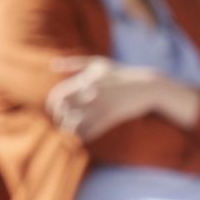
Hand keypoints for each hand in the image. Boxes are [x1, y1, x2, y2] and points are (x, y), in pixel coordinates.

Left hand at [47, 56, 194, 141]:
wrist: (148, 86)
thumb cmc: (121, 74)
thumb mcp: (99, 64)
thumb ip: (75, 63)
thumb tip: (53, 65)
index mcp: (86, 80)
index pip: (58, 96)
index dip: (52, 106)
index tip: (55, 112)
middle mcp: (91, 92)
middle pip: (63, 111)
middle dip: (59, 119)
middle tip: (62, 122)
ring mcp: (101, 105)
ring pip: (75, 123)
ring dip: (70, 129)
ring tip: (72, 131)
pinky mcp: (111, 117)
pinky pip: (90, 131)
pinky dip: (83, 136)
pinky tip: (84, 136)